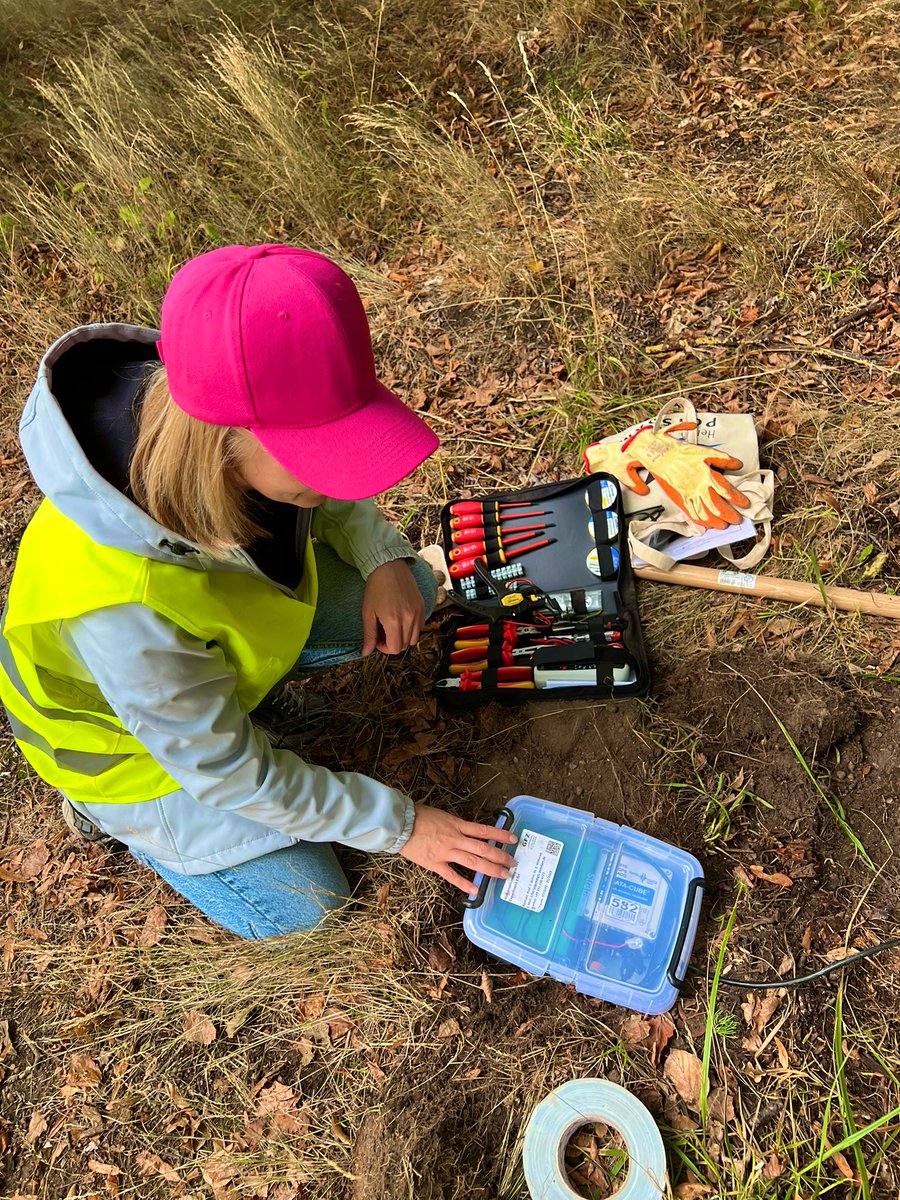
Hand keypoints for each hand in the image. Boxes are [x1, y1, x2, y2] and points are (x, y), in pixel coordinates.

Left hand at [362, 560, 425, 655]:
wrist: (389, 567)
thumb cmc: (376, 588)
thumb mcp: (368, 613)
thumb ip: (369, 635)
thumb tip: (366, 652)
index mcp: (394, 621)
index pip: (395, 648)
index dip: (384, 648)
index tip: (377, 639)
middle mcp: (409, 619)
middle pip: (405, 646)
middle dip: (393, 643)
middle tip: (383, 633)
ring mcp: (418, 613)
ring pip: (414, 639)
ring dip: (403, 638)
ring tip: (393, 627)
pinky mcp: (423, 607)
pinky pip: (420, 627)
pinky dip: (411, 629)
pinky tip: (401, 620)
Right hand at [399, 804, 518, 895]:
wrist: (400, 825)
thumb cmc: (419, 816)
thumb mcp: (442, 815)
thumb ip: (456, 825)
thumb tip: (469, 831)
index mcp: (457, 824)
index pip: (484, 830)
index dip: (500, 835)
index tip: (513, 839)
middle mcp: (455, 839)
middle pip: (483, 848)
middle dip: (500, 856)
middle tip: (512, 863)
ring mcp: (445, 852)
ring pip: (473, 862)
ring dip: (490, 869)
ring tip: (503, 875)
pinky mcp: (435, 864)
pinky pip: (452, 875)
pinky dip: (464, 883)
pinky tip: (476, 890)